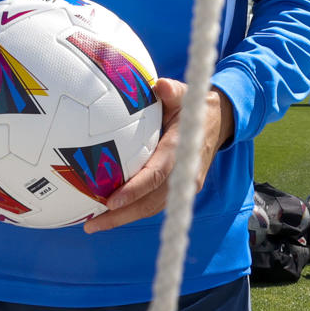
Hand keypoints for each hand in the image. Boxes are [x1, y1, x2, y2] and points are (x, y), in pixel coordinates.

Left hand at [84, 78, 232, 233]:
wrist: (218, 122)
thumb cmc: (193, 106)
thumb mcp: (185, 95)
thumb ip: (172, 91)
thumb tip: (160, 85)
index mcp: (180, 151)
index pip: (156, 175)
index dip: (134, 190)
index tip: (111, 201)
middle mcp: (183, 173)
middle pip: (150, 202)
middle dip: (122, 215)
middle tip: (91, 225)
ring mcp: (182, 184)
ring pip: (151, 207)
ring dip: (124, 218)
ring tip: (94, 225)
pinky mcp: (178, 188)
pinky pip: (153, 203)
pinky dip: (132, 209)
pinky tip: (110, 213)